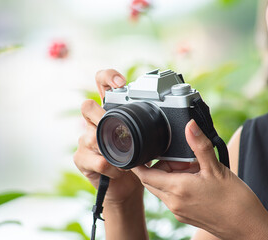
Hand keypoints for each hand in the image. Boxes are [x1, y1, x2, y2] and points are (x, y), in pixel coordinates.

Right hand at [74, 69, 143, 204]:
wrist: (127, 186)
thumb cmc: (137, 159)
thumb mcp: (148, 139)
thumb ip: (156, 127)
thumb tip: (186, 121)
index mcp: (111, 112)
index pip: (101, 83)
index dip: (108, 77)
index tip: (121, 83)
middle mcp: (95, 123)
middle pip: (87, 106)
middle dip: (101, 115)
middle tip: (117, 128)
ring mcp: (86, 140)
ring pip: (90, 135)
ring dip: (110, 148)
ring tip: (125, 159)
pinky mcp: (82, 159)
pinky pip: (95, 160)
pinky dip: (111, 167)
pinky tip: (118, 171)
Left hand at [131, 120, 267, 239]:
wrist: (249, 229)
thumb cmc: (235, 201)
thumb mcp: (216, 168)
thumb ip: (199, 145)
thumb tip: (190, 125)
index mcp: (177, 189)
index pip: (144, 175)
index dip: (138, 163)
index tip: (138, 151)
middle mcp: (173, 203)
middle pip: (152, 180)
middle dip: (159, 165)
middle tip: (179, 157)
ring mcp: (178, 211)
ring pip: (162, 188)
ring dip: (170, 175)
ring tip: (192, 168)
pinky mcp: (185, 216)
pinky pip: (172, 196)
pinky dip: (177, 185)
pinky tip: (196, 179)